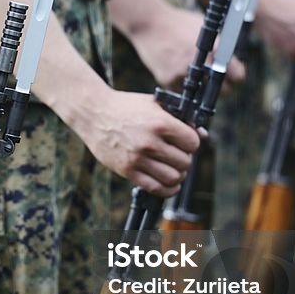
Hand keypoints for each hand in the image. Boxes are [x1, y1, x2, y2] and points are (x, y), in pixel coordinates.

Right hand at [72, 89, 200, 197]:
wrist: (93, 113)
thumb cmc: (125, 106)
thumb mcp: (154, 103)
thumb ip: (178, 117)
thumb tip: (201, 134)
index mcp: (160, 123)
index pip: (192, 143)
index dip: (192, 142)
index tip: (185, 142)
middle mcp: (150, 142)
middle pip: (184, 162)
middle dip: (184, 159)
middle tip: (177, 154)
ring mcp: (137, 158)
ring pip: (173, 177)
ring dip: (177, 175)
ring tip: (173, 168)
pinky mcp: (127, 170)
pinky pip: (155, 188)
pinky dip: (167, 189)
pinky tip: (170, 184)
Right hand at [125, 8, 244, 88]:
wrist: (150, 23)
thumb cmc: (179, 23)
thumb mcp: (206, 29)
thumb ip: (219, 45)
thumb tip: (230, 59)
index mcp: (215, 49)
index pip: (237, 75)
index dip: (236, 77)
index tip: (233, 78)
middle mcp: (201, 63)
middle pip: (222, 91)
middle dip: (221, 87)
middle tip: (216, 82)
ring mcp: (183, 73)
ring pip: (200, 93)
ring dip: (199, 86)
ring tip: (189, 70)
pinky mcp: (168, 80)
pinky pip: (180, 89)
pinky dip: (180, 82)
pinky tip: (174, 68)